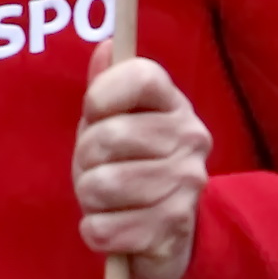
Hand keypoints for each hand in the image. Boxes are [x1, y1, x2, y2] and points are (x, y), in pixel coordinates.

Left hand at [72, 51, 210, 278]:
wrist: (166, 231)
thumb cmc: (130, 164)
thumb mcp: (114, 122)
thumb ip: (106, 87)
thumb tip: (106, 47)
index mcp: (175, 104)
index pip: (141, 76)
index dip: (103, 94)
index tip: (94, 112)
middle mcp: (192, 139)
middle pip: (110, 135)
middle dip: (85, 156)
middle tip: (97, 166)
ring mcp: (188, 185)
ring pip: (103, 185)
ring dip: (88, 196)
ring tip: (104, 197)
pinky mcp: (174, 229)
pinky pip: (104, 228)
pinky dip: (95, 230)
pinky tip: (111, 224)